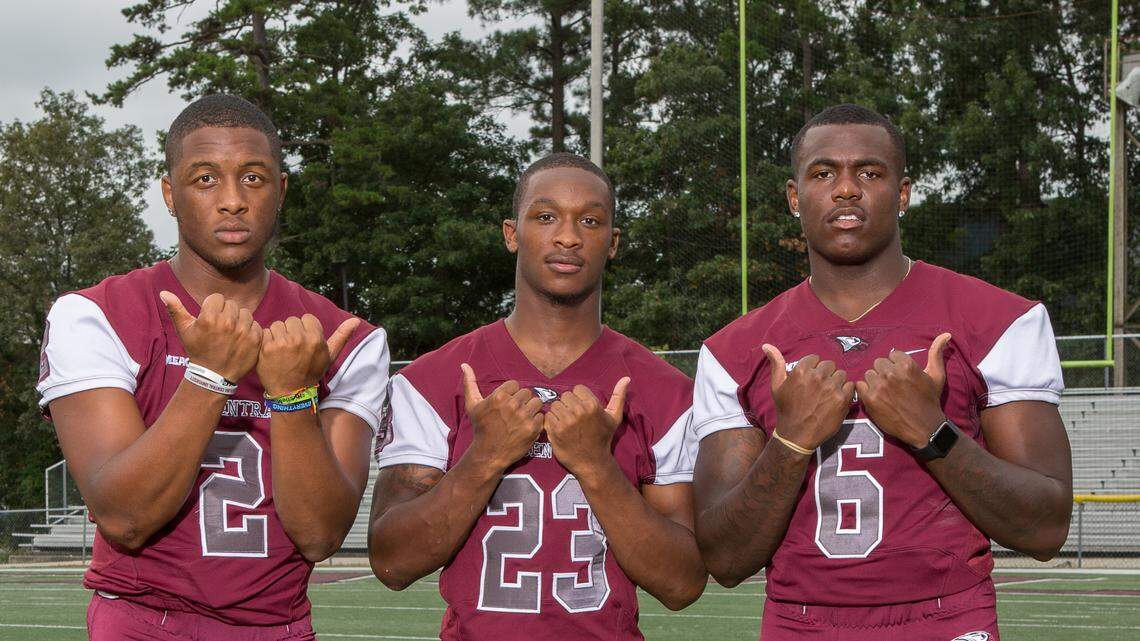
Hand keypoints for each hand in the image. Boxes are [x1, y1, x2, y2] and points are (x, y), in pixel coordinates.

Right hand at [160, 291, 261, 381]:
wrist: (213, 376)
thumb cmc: (197, 350)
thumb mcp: (184, 331)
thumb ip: (175, 309)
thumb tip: (164, 292)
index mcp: (209, 318)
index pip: (217, 298)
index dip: (213, 307)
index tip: (211, 318)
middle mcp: (228, 323)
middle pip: (232, 304)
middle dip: (226, 313)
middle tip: (221, 327)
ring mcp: (243, 331)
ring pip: (245, 313)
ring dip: (240, 320)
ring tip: (232, 332)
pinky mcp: (255, 340)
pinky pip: (256, 325)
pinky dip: (250, 330)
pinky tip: (241, 339)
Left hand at [256, 314, 359, 396]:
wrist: (291, 393)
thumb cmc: (311, 372)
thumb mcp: (329, 356)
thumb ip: (341, 336)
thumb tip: (356, 320)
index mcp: (316, 338)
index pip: (307, 318)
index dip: (304, 329)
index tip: (303, 342)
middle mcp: (300, 338)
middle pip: (291, 321)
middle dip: (291, 331)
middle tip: (291, 348)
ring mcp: (282, 342)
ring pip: (277, 325)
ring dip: (277, 335)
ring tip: (281, 350)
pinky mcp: (267, 347)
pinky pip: (265, 332)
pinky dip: (266, 340)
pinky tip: (271, 352)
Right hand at [462, 363, 543, 471]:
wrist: (489, 453)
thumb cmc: (481, 428)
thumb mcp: (472, 405)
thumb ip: (470, 383)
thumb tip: (464, 364)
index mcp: (499, 396)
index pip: (515, 384)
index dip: (511, 393)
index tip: (506, 403)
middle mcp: (512, 405)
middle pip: (527, 392)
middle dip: (522, 401)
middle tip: (515, 411)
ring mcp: (523, 417)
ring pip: (536, 402)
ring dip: (531, 409)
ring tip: (523, 417)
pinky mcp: (533, 428)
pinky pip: (541, 416)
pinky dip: (536, 421)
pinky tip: (526, 426)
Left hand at [545, 378, 629, 477]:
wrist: (593, 462)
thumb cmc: (603, 437)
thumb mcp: (614, 417)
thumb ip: (618, 395)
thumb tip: (626, 377)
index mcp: (592, 405)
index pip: (577, 389)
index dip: (579, 398)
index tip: (583, 409)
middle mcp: (579, 411)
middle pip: (565, 396)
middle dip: (569, 404)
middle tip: (574, 417)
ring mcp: (566, 421)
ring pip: (555, 405)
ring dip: (559, 412)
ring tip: (567, 423)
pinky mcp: (555, 430)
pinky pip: (548, 416)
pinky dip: (552, 422)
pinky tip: (560, 429)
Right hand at [763, 344, 853, 453]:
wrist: (797, 434)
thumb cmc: (786, 409)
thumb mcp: (777, 386)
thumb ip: (776, 363)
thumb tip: (766, 345)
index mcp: (801, 370)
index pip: (815, 358)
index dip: (813, 369)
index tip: (809, 381)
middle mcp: (817, 376)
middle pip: (829, 365)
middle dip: (825, 374)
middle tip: (819, 389)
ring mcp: (831, 387)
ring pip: (841, 374)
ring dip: (836, 382)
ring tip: (828, 395)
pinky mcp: (843, 399)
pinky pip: (850, 386)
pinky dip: (846, 392)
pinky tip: (836, 400)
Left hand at [855, 333, 951, 448]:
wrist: (924, 427)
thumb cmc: (930, 400)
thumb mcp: (937, 376)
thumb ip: (937, 353)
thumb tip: (946, 334)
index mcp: (907, 365)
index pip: (892, 355)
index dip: (896, 365)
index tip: (902, 377)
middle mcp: (891, 373)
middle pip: (878, 363)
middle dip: (885, 372)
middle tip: (893, 385)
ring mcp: (879, 386)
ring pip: (869, 374)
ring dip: (875, 381)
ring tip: (885, 392)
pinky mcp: (869, 398)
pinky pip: (860, 385)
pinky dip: (865, 390)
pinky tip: (876, 397)